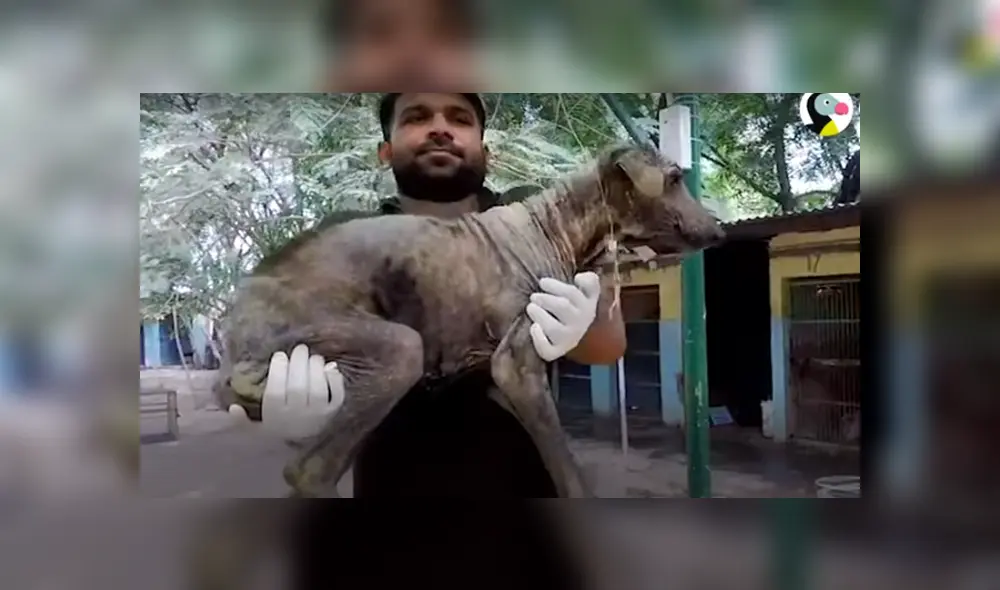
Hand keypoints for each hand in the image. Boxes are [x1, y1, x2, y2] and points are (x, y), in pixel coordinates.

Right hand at [228, 344, 344, 439]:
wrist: (305, 445)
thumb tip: (232, 408)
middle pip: (298, 387)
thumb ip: (242, 420)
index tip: (279, 355)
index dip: (278, 371)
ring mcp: (318, 415)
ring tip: (313, 356)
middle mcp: (298, 416)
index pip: (275, 392)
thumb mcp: (256, 428)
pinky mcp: (334, 412)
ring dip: (316, 368)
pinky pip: (338, 395)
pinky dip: (335, 380)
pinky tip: (329, 367)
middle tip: (299, 349)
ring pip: (318, 389)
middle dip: (299, 364)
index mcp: (276, 416)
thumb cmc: (279, 428)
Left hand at [526, 272, 601, 361]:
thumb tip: (580, 277)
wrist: (572, 335)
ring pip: (553, 328)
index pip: (575, 293)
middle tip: (533, 296)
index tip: (542, 282)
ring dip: (539, 315)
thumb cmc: (573, 307)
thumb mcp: (586, 293)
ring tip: (530, 307)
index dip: (557, 286)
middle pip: (562, 307)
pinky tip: (534, 327)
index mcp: (588, 305)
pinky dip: (539, 340)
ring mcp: (569, 339)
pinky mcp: (556, 351)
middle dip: (545, 299)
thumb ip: (589, 281)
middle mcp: (581, 322)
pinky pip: (547, 350)